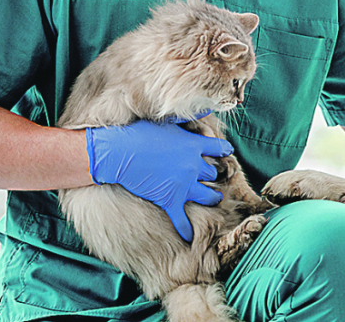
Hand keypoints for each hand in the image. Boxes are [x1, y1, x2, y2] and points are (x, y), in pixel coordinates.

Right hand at [86, 119, 232, 241]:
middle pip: (213, 174)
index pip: (220, 148)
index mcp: (195, 145)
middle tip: (212, 176)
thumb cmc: (140, 132)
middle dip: (213, 174)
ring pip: (208, 195)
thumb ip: (189, 117)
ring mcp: (183, 184)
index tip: (225, 152)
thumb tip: (206, 107)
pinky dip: (186, 228)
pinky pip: (182, 219)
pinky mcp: (169, 199)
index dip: (223, 151)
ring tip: (214, 198)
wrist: (119, 152)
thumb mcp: (168, 120)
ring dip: (212, 197)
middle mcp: (194, 166)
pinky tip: (189, 236)